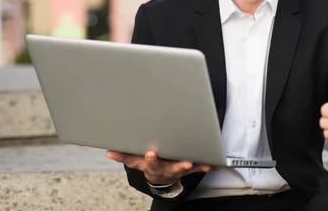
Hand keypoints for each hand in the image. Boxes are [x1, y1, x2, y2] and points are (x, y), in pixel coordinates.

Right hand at [106, 149, 220, 185]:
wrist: (159, 175)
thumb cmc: (148, 163)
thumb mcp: (134, 160)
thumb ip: (123, 155)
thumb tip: (109, 152)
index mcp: (152, 166)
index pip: (150, 163)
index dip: (151, 159)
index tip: (151, 153)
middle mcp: (166, 169)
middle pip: (172, 168)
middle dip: (179, 165)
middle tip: (185, 163)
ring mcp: (178, 169)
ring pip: (189, 169)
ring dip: (197, 166)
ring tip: (206, 164)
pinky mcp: (189, 168)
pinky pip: (200, 167)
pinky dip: (209, 165)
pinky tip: (218, 164)